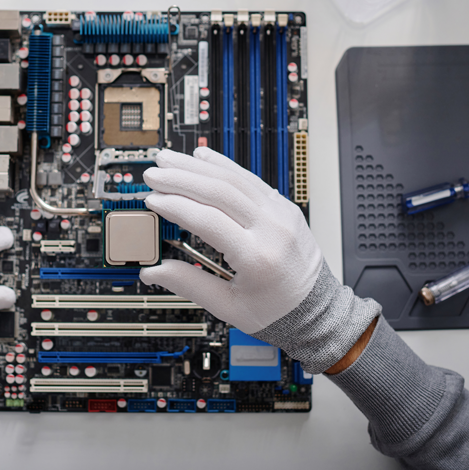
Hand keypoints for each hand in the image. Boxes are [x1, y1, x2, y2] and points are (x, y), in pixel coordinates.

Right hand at [140, 148, 380, 373]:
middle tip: (154, 174)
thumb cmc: (276, 311)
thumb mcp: (229, 307)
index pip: (208, 221)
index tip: (153, 200)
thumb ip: (188, 284)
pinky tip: (202, 158)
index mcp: (257, 258)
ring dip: (198, 166)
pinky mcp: (283, 206)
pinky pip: (250, 179)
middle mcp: (272, 230)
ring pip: (234, 178)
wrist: (315, 309)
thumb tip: (153, 272)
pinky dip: (224, 166)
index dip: (176, 206)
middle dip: (181, 179)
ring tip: (169, 160)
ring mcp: (281, 214)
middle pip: (220, 192)